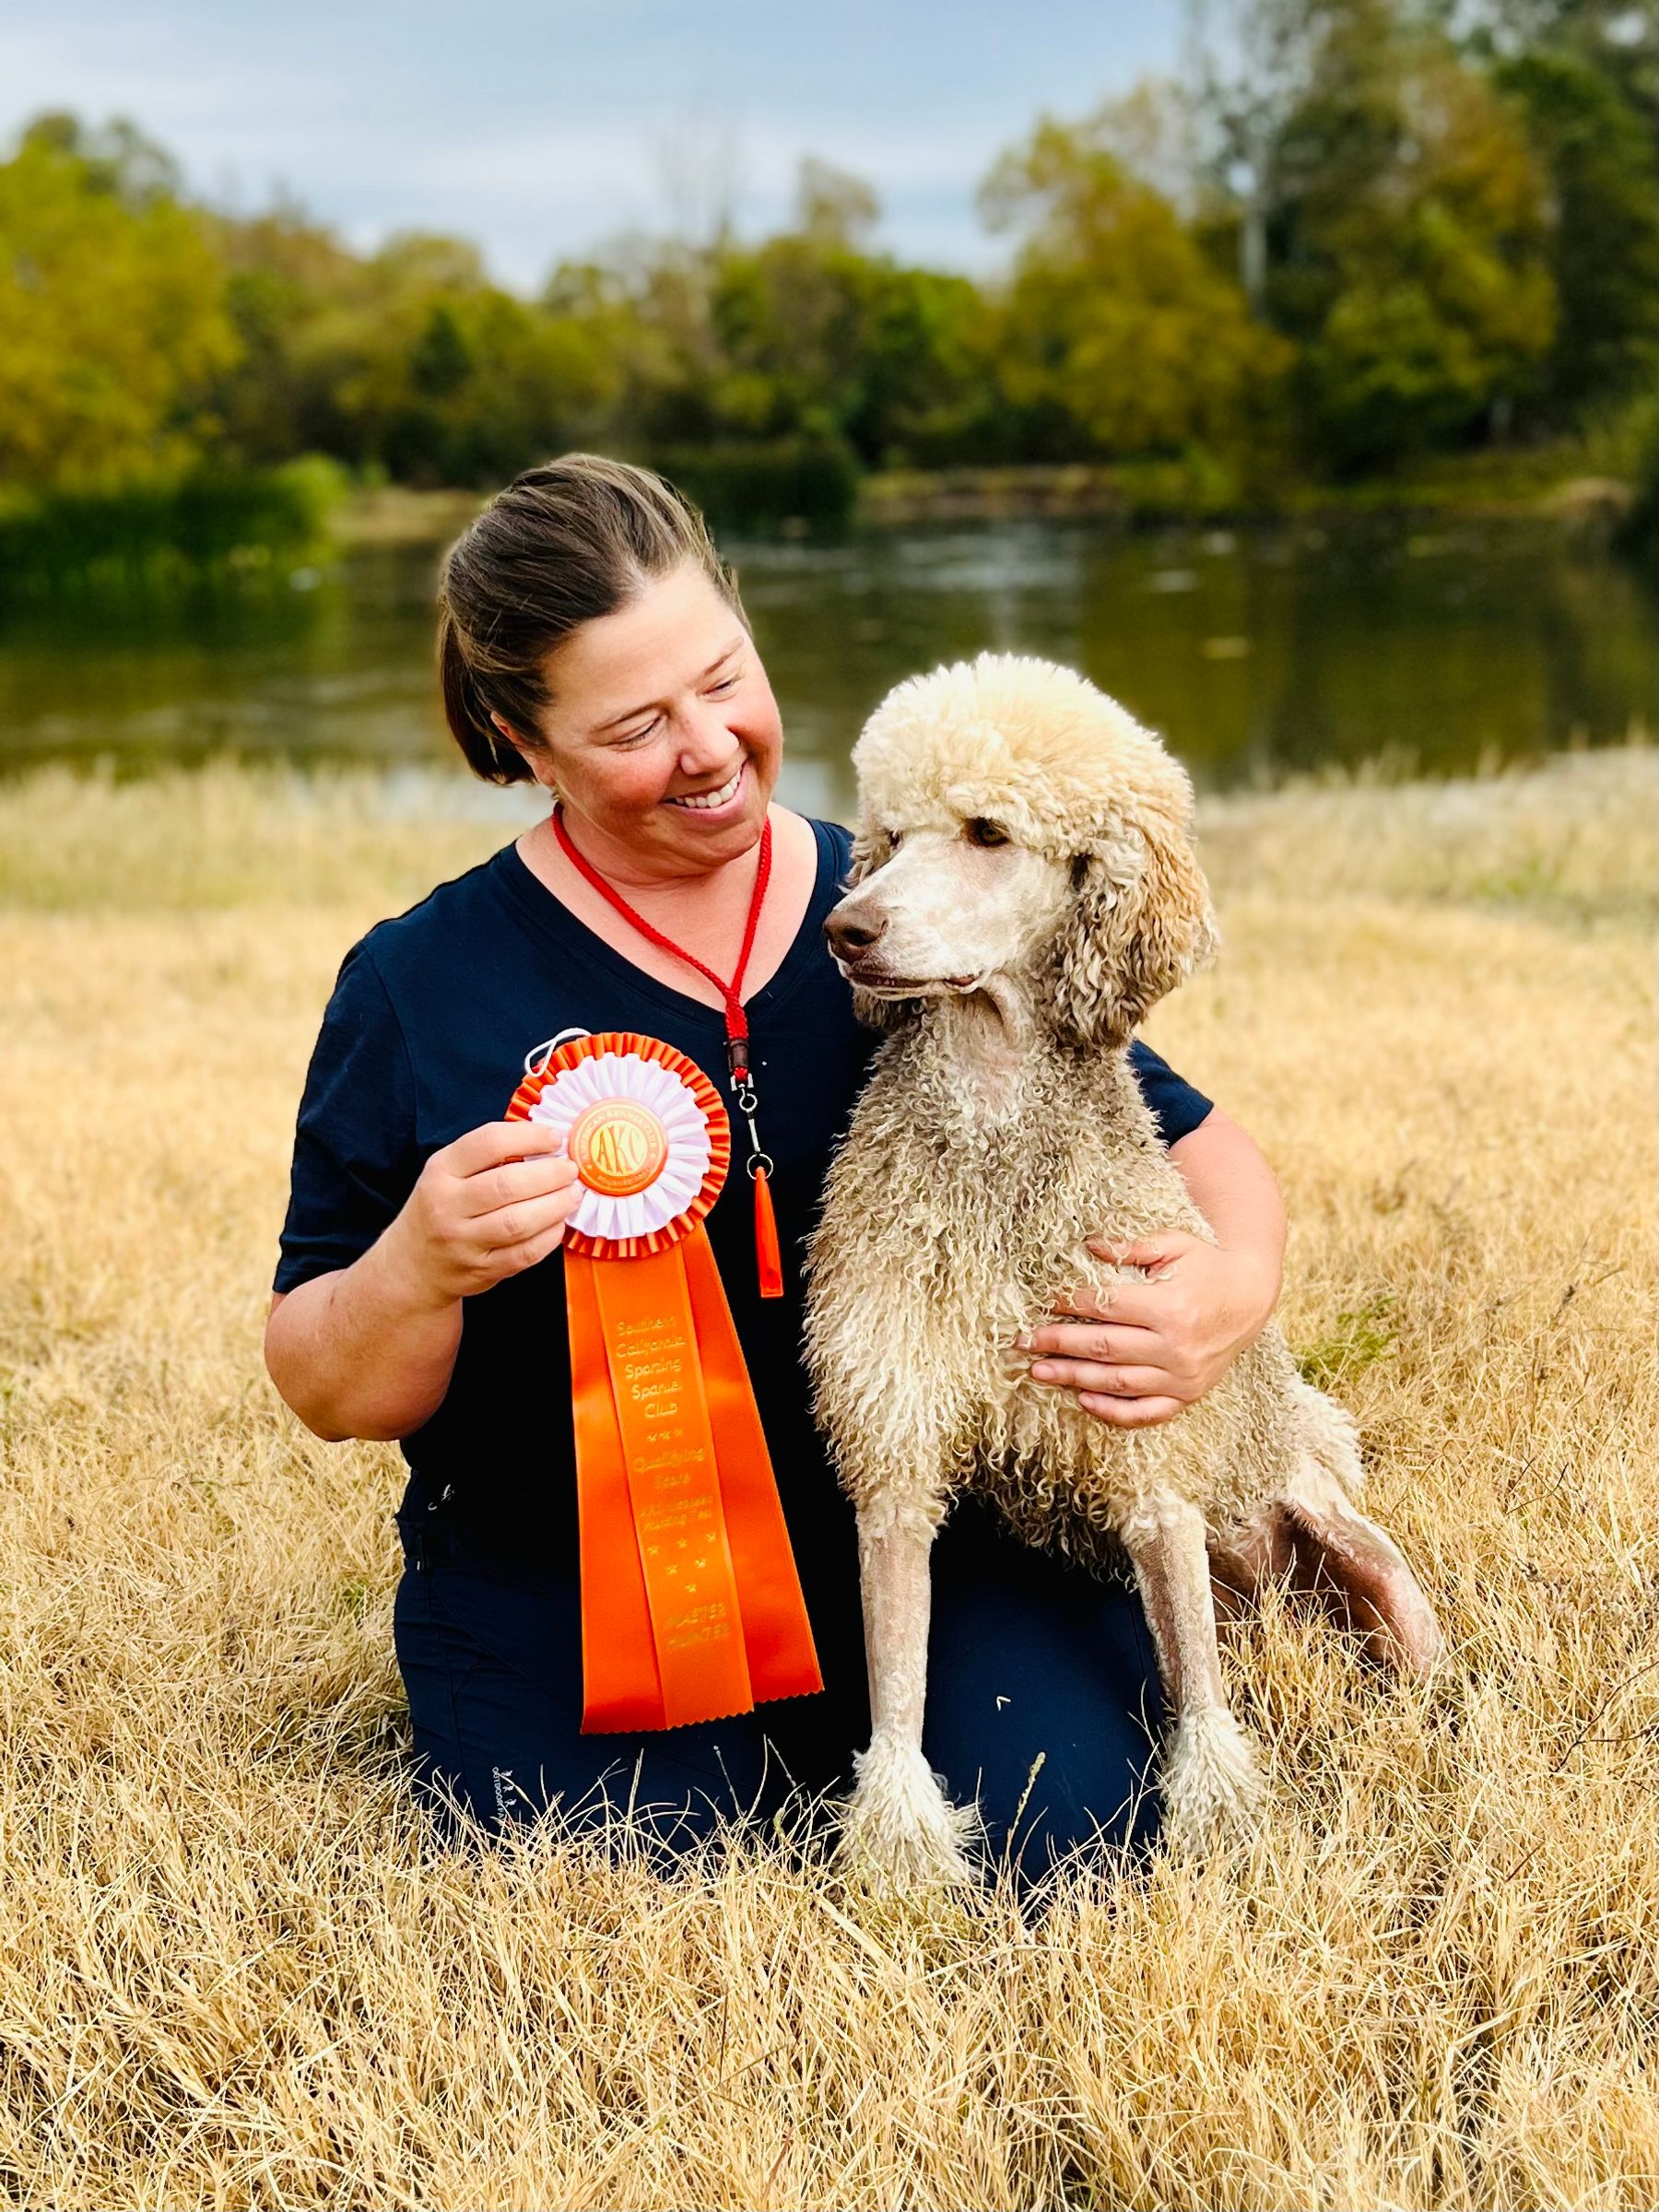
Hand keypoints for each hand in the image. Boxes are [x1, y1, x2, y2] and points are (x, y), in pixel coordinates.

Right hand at [382, 1119, 582, 1306]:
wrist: (414, 1265)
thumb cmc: (441, 1207)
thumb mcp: (447, 1172)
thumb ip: (487, 1155)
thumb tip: (547, 1141)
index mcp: (441, 1171)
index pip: (489, 1143)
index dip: (529, 1137)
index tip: (554, 1138)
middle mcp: (447, 1206)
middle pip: (508, 1185)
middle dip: (550, 1175)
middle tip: (571, 1170)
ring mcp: (463, 1242)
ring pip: (518, 1222)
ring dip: (556, 1205)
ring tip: (572, 1194)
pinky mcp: (481, 1271)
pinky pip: (524, 1254)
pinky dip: (549, 1237)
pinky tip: (559, 1223)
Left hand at [1015, 1231, 1277, 1427]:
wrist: (1252, 1296)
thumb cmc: (1207, 1265)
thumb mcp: (1174, 1245)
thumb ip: (1132, 1248)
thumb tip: (1089, 1246)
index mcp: (1169, 1306)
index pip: (1107, 1307)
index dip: (1070, 1304)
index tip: (1043, 1302)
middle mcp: (1175, 1346)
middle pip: (1104, 1347)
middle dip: (1058, 1343)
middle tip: (1023, 1341)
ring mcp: (1182, 1376)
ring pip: (1117, 1382)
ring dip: (1073, 1378)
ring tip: (1039, 1371)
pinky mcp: (1188, 1395)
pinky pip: (1146, 1412)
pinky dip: (1114, 1411)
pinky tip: (1084, 1400)